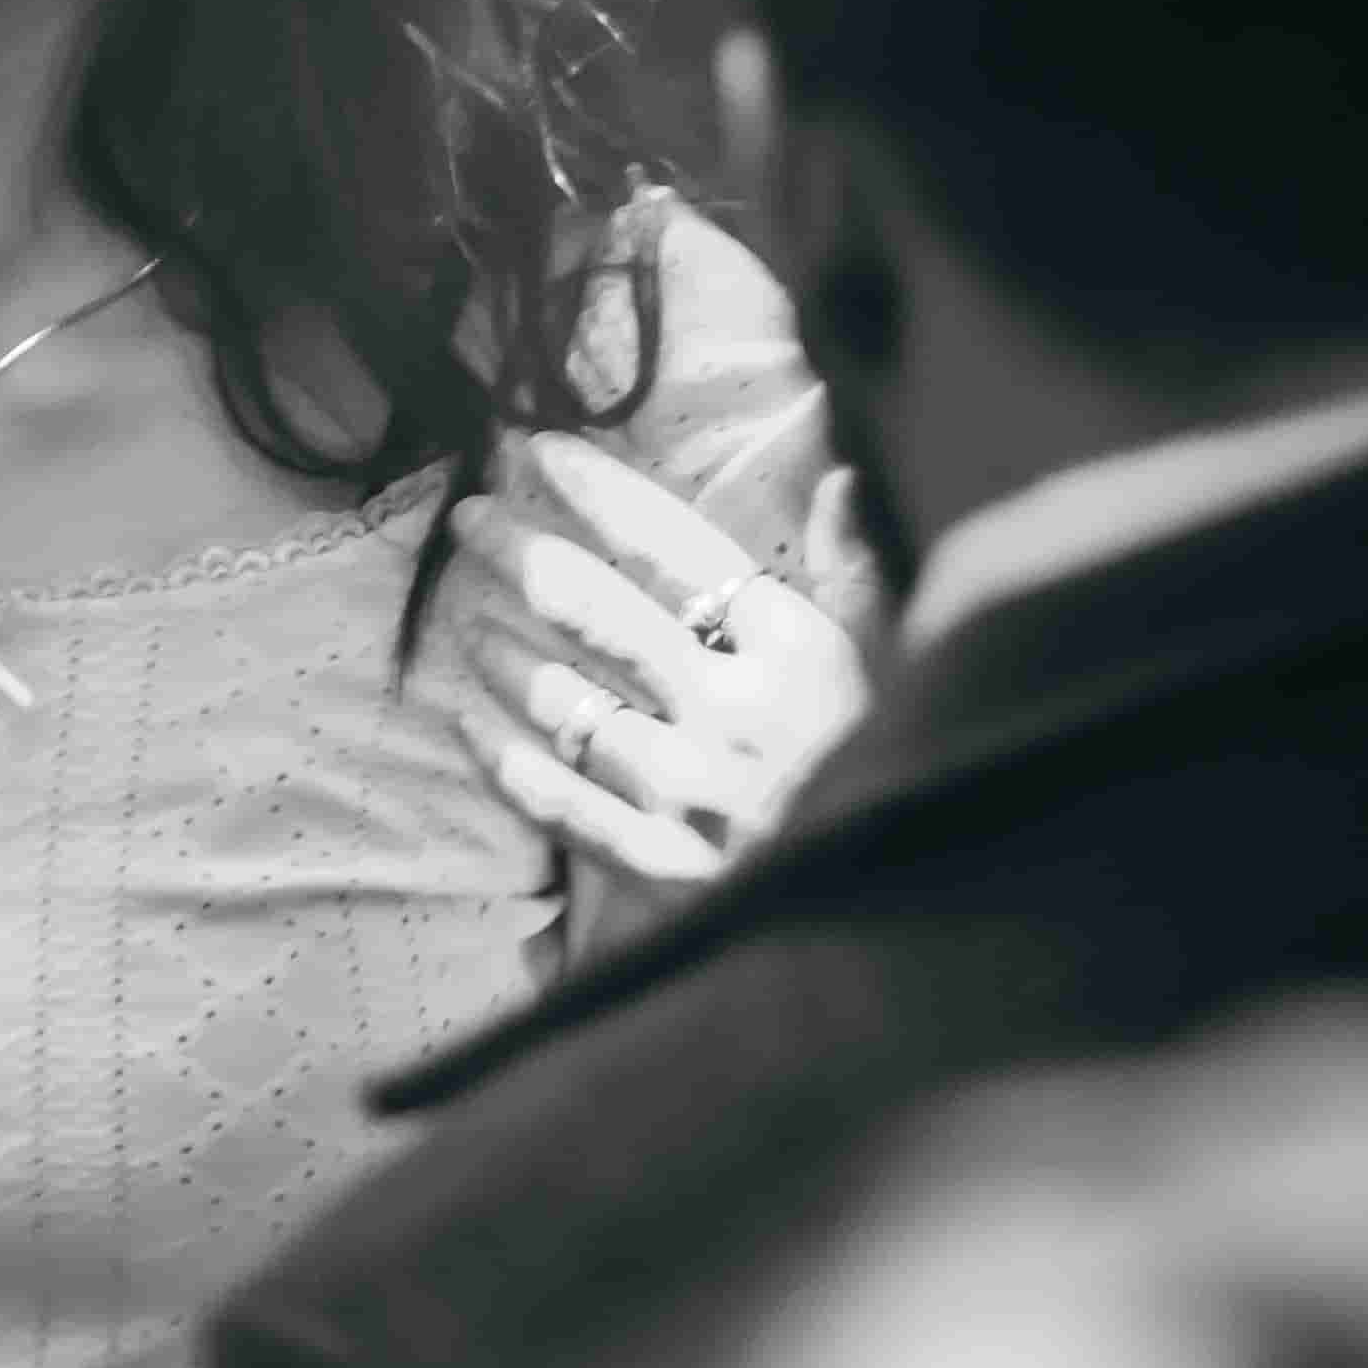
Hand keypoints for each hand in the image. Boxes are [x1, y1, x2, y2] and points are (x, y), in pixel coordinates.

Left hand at [431, 430, 870, 887]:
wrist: (904, 914)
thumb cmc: (899, 772)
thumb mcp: (902, 666)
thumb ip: (858, 573)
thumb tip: (836, 478)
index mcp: (794, 652)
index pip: (676, 549)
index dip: (601, 493)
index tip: (542, 452)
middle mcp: (731, 712)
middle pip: (597, 612)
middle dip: (520, 553)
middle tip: (470, 519)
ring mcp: (689, 794)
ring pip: (563, 703)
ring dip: (500, 651)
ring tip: (463, 616)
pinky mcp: (659, 869)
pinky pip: (557, 802)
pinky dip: (503, 759)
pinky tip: (466, 722)